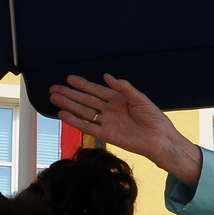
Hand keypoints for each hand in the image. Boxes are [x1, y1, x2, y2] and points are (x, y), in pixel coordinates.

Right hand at [50, 74, 202, 185]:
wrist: (159, 138)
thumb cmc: (154, 118)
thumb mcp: (139, 98)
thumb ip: (124, 88)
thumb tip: (107, 76)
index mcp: (118, 100)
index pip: (96, 90)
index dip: (83, 84)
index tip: (69, 78)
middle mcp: (109, 110)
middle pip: (85, 100)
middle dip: (70, 94)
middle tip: (54, 88)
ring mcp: (106, 122)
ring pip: (83, 111)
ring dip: (69, 105)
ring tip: (54, 98)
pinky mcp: (106, 135)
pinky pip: (87, 126)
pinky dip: (74, 121)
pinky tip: (62, 114)